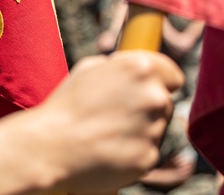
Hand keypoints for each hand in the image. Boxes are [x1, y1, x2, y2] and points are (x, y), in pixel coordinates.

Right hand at [28, 51, 182, 193]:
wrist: (49, 146)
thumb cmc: (67, 104)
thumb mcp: (90, 68)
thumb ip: (121, 66)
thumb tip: (138, 71)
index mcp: (141, 68)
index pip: (174, 76)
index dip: (161, 82)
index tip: (148, 90)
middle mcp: (154, 96)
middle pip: (165, 103)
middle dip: (146, 108)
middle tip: (116, 114)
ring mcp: (153, 129)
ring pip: (156, 128)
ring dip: (139, 130)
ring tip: (107, 132)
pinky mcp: (149, 158)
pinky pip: (147, 152)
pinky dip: (132, 152)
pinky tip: (108, 149)